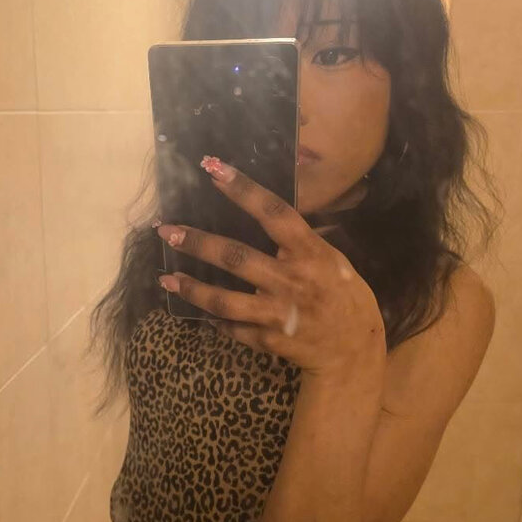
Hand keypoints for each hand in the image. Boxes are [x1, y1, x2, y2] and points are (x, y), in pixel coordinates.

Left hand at [155, 156, 385, 376]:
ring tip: (166, 278)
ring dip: (192, 288)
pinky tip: (198, 311)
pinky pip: (233, 328)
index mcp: (310, 253)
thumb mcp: (332, 260)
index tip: (213, 169)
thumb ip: (300, 241)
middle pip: (236, 257)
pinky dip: (215, 320)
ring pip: (224, 300)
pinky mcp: (268, 340)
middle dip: (197, 243)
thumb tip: (268, 213)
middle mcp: (292, 280)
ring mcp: (277, 313)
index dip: (243, 189)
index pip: (273, 213)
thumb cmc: (346, 297)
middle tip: (166, 231)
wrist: (354, 351)